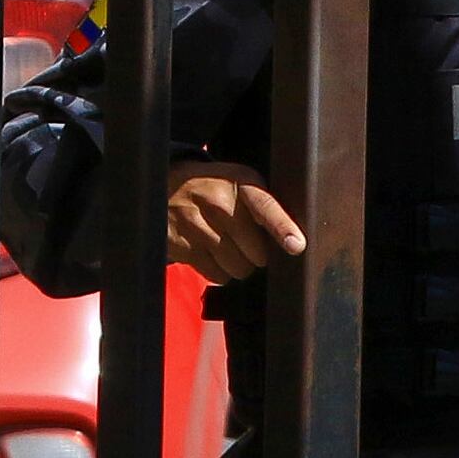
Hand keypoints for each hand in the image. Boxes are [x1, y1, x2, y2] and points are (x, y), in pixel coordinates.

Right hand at [166, 166, 306, 282]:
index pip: (265, 206)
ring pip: (238, 268)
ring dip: (239, 264)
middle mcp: (218, 202)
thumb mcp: (238, 182)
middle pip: (256, 252)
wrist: (162, 183)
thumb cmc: (212, 188)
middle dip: (257, 253)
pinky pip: (217, 275)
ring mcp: (196, 225)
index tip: (296, 245)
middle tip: (245, 240)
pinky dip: (220, 271)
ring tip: (226, 244)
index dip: (282, 227)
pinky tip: (211, 252)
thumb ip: (264, 205)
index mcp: (240, 182)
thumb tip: (292, 240)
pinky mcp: (182, 246)